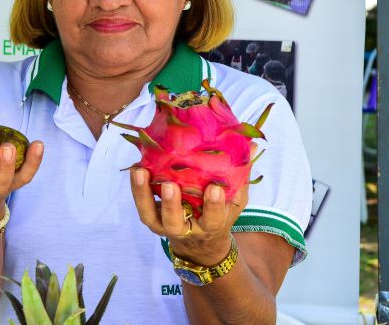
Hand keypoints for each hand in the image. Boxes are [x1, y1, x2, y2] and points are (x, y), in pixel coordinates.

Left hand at [131, 168, 246, 264]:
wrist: (199, 244)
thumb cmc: (219, 215)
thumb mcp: (235, 201)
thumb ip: (242, 176)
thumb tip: (253, 144)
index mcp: (210, 226)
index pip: (213, 219)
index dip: (213, 206)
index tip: (214, 189)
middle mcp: (185, 229)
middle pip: (175, 222)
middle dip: (171, 205)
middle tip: (170, 185)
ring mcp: (164, 225)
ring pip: (150, 215)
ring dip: (143, 194)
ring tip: (141, 172)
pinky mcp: (151, 218)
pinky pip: (141, 205)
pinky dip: (136, 188)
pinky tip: (136, 169)